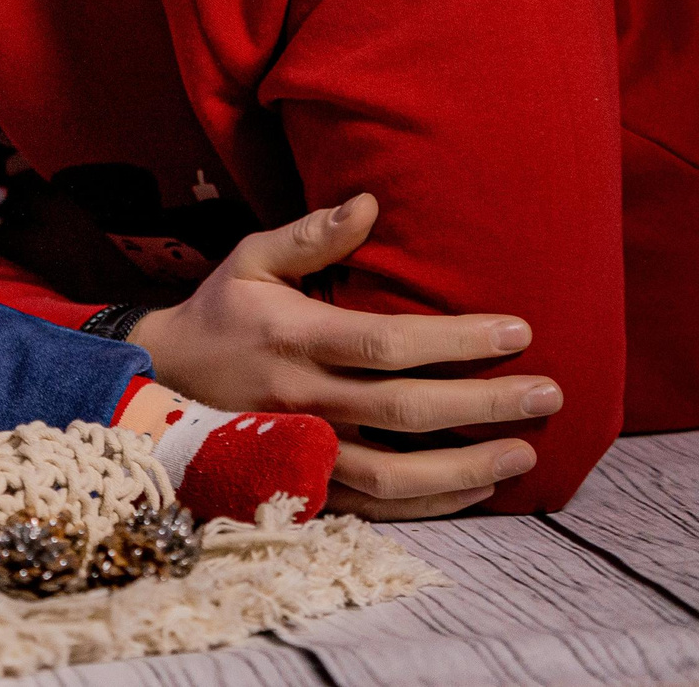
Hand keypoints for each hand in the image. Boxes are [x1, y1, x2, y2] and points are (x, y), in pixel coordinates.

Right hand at [131, 193, 561, 518]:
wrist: (160, 379)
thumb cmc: (219, 313)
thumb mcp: (250, 259)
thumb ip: (309, 235)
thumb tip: (369, 202)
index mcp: (291, 335)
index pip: (386, 343)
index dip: (456, 342)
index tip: (517, 331)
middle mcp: (299, 396)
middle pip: (405, 410)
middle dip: (485, 404)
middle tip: (548, 394)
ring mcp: (300, 447)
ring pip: (393, 473)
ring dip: (467, 468)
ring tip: (524, 453)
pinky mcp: (302, 483)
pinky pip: (374, 505)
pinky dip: (430, 503)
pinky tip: (477, 489)